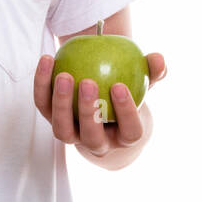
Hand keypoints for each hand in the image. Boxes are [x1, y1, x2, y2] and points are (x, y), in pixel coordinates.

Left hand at [33, 51, 166, 159]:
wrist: (102, 112)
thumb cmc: (126, 96)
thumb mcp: (142, 84)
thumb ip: (152, 72)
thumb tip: (159, 58)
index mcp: (123, 137)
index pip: (129, 131)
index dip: (126, 112)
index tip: (120, 86)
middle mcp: (96, 143)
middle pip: (92, 136)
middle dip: (89, 112)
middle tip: (88, 82)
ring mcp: (72, 136)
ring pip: (62, 130)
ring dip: (61, 103)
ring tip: (64, 75)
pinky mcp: (52, 121)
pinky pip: (44, 106)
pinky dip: (42, 84)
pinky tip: (47, 59)